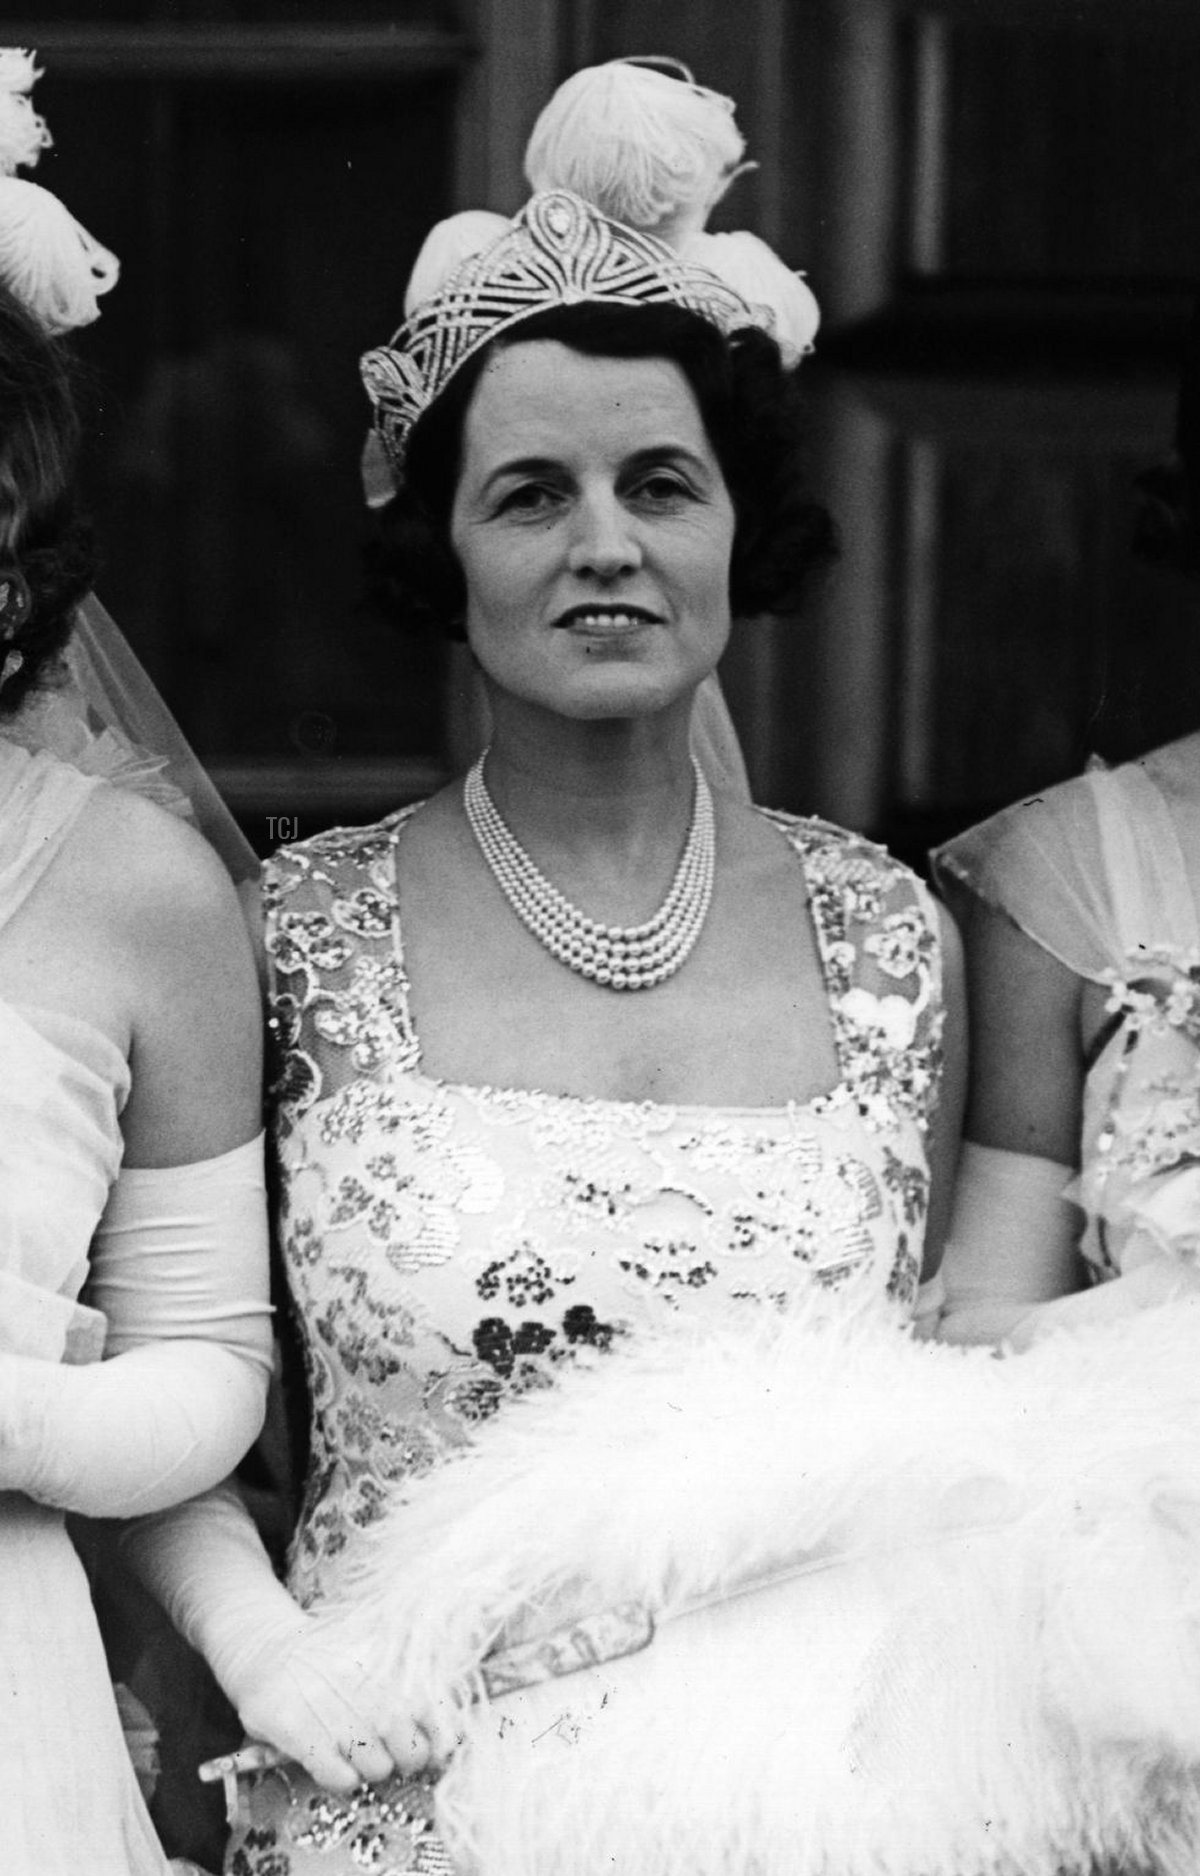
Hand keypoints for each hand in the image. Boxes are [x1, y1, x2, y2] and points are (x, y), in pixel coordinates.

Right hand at [231, 1618, 444, 1793]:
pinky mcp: (302, 1736)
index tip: (426, 1744)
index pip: (440, 1724)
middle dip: (403, 1758)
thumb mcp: (378, 1651)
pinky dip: (340, 1777)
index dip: (437, 1742)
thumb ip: (416, 1681)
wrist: (270, 1651)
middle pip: (413, 1755)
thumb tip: (450, 1730)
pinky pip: (341, 1779)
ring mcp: (338, 1717)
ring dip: (368, 1767)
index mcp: (395, 1672)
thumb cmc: (331, 1658)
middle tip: (384, 1747)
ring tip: (351, 1747)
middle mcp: (372, 1695)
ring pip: (378, 1770)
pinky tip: (332, 1759)